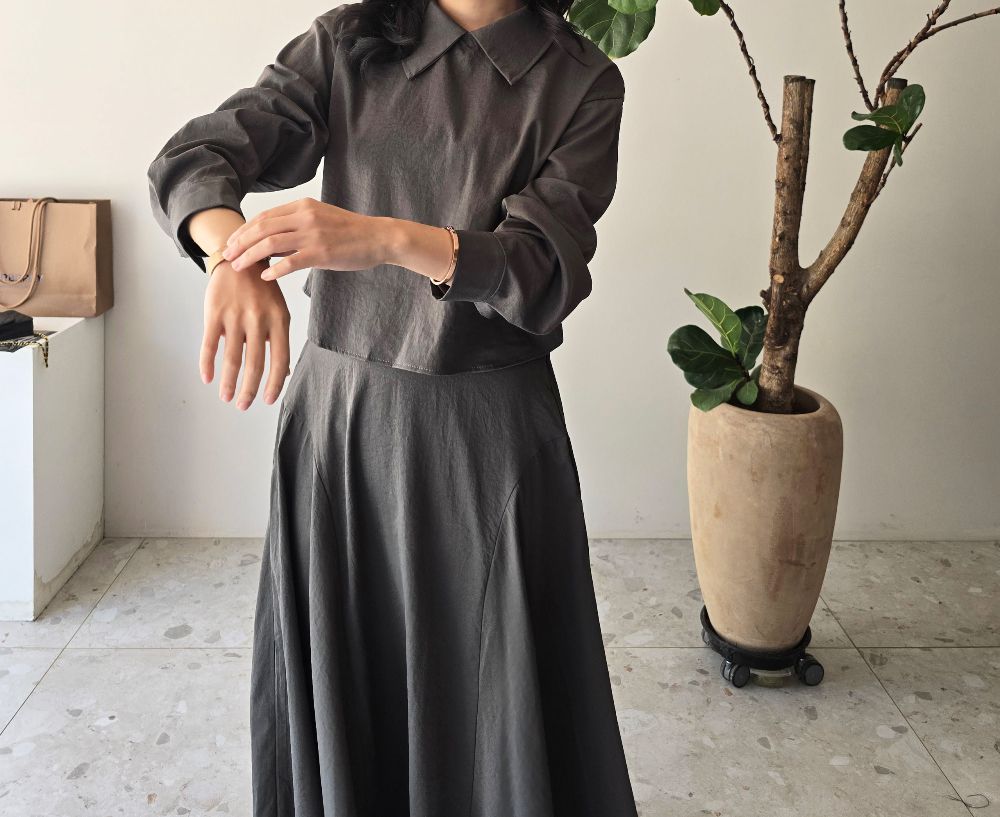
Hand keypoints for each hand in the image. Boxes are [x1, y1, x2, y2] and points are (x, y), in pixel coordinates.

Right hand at [202, 259, 290, 409]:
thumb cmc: (262, 290)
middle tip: (243, 405)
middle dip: (248, 390)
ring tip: (226, 397)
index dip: (274, 384)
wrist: (239, 260)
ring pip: (232, 359)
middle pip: (254, 364)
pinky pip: (210, 344)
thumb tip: (284, 373)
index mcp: (279, 321)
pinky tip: (207, 378)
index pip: (280, 360)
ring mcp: (236, 317)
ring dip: (228, 382)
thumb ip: (278, 341)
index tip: (267, 400)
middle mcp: (258, 321)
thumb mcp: (278, 312)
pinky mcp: (214, 313)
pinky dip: (207, 364)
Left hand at [222, 197, 391, 279]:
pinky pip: (291, 261)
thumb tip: (270, 243)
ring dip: (250, 255)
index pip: (264, 216)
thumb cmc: (351, 232)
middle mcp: (304, 216)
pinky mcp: (322, 252)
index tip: (231, 242)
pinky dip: (275, 269)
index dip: (243, 230)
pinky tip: (264, 277)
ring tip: (238, 266)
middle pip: (261, 227)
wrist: (379, 237)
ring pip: (270, 243)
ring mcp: (313, 234)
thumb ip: (295, 228)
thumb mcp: (321, 220)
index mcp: (302, 206)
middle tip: (226, 255)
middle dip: (240, 242)